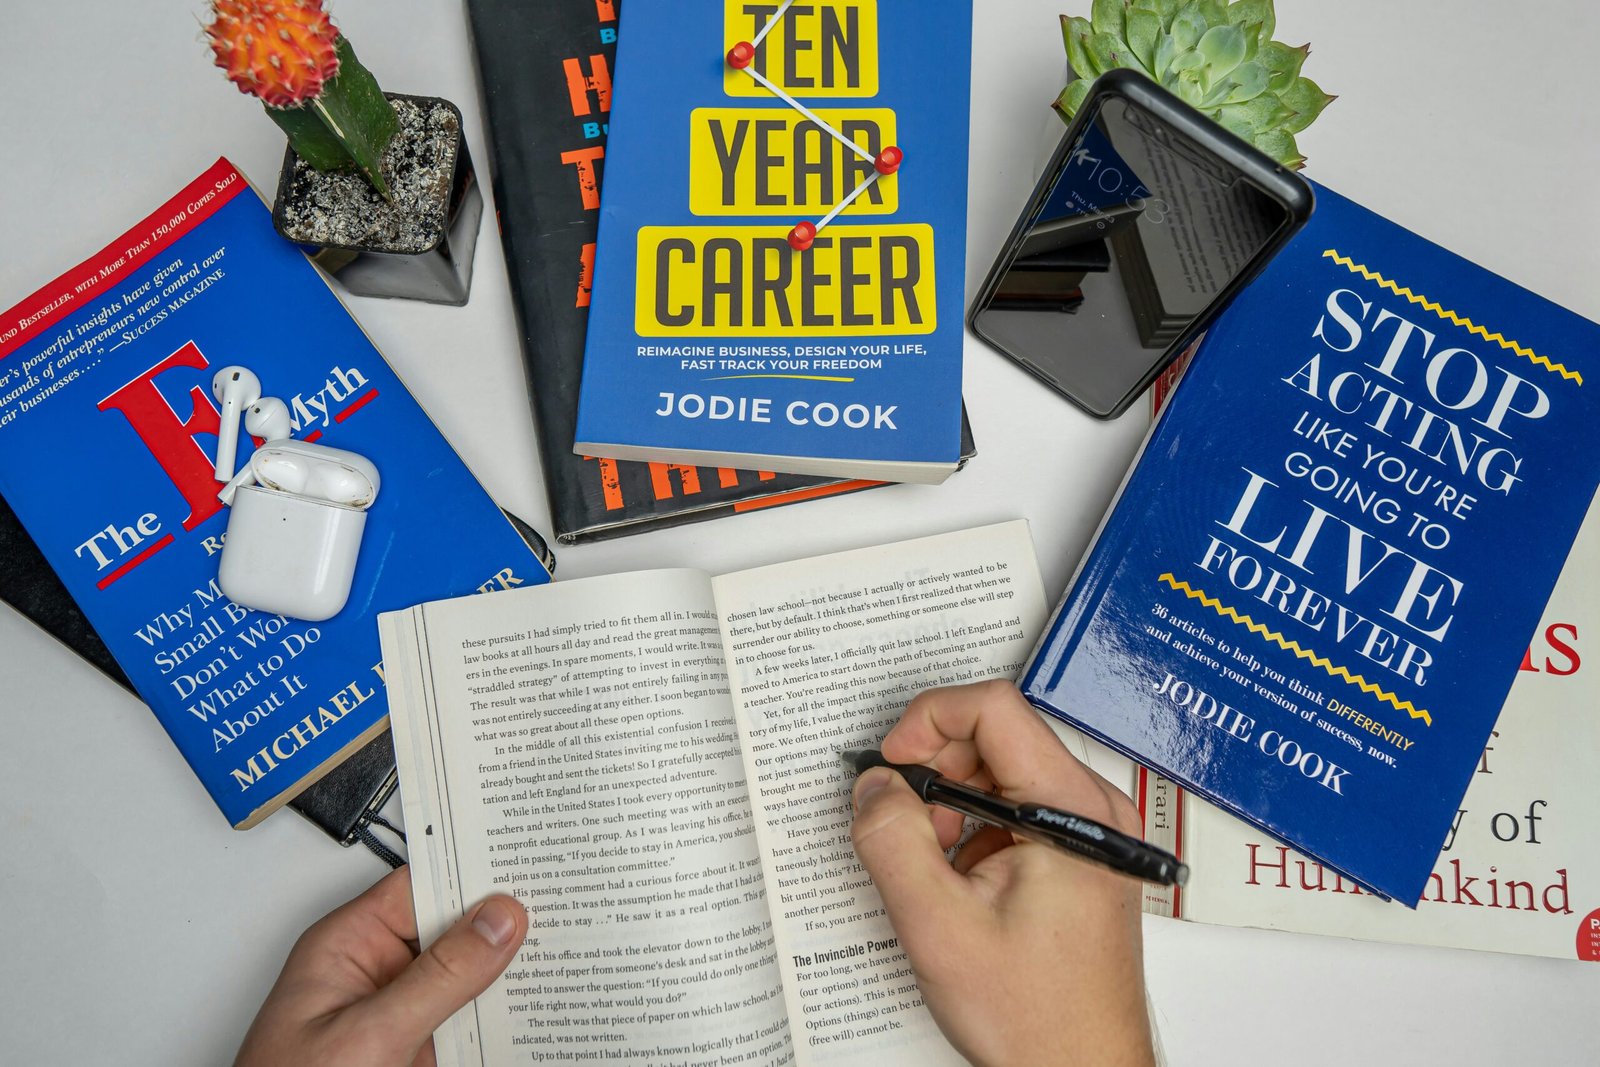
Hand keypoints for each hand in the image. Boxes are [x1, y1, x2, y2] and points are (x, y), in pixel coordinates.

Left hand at [236, 866, 527, 1066]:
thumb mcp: (370, 1033)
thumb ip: (437, 977)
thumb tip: (497, 920)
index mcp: (346, 946)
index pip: (420, 885)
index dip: (472, 870)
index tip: (525, 866)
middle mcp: (372, 973)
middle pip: (450, 928)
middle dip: (499, 923)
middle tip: (555, 915)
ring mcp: (395, 1015)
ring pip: (466, 977)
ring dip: (505, 974)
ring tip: (554, 961)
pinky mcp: (413, 1051)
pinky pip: (468, 1021)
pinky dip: (501, 1017)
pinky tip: (530, 1012)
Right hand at [850, 680, 1153, 1066]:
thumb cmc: (1037, 1017)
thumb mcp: (940, 928)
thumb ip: (893, 843)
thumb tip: (874, 786)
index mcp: (1072, 810)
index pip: (993, 709)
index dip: (928, 722)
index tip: (895, 764)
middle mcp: (1093, 809)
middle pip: (996, 736)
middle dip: (936, 773)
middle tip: (905, 827)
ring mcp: (1091, 830)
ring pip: (1002, 773)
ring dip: (953, 808)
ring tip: (936, 869)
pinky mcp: (1080, 852)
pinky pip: (1016, 808)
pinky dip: (974, 831)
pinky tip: (962, 884)